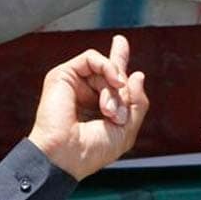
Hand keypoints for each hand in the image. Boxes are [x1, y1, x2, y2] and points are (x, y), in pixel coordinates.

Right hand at [28, 35, 148, 179]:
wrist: (67, 156)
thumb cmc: (93, 151)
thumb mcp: (127, 129)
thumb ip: (137, 103)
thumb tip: (138, 75)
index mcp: (97, 108)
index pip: (110, 79)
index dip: (117, 62)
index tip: (120, 43)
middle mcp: (84, 94)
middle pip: (111, 73)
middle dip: (122, 91)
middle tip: (117, 115)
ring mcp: (73, 85)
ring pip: (105, 69)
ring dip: (115, 90)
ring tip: (110, 113)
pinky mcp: (63, 76)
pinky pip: (92, 58)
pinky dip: (107, 68)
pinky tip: (114, 84)